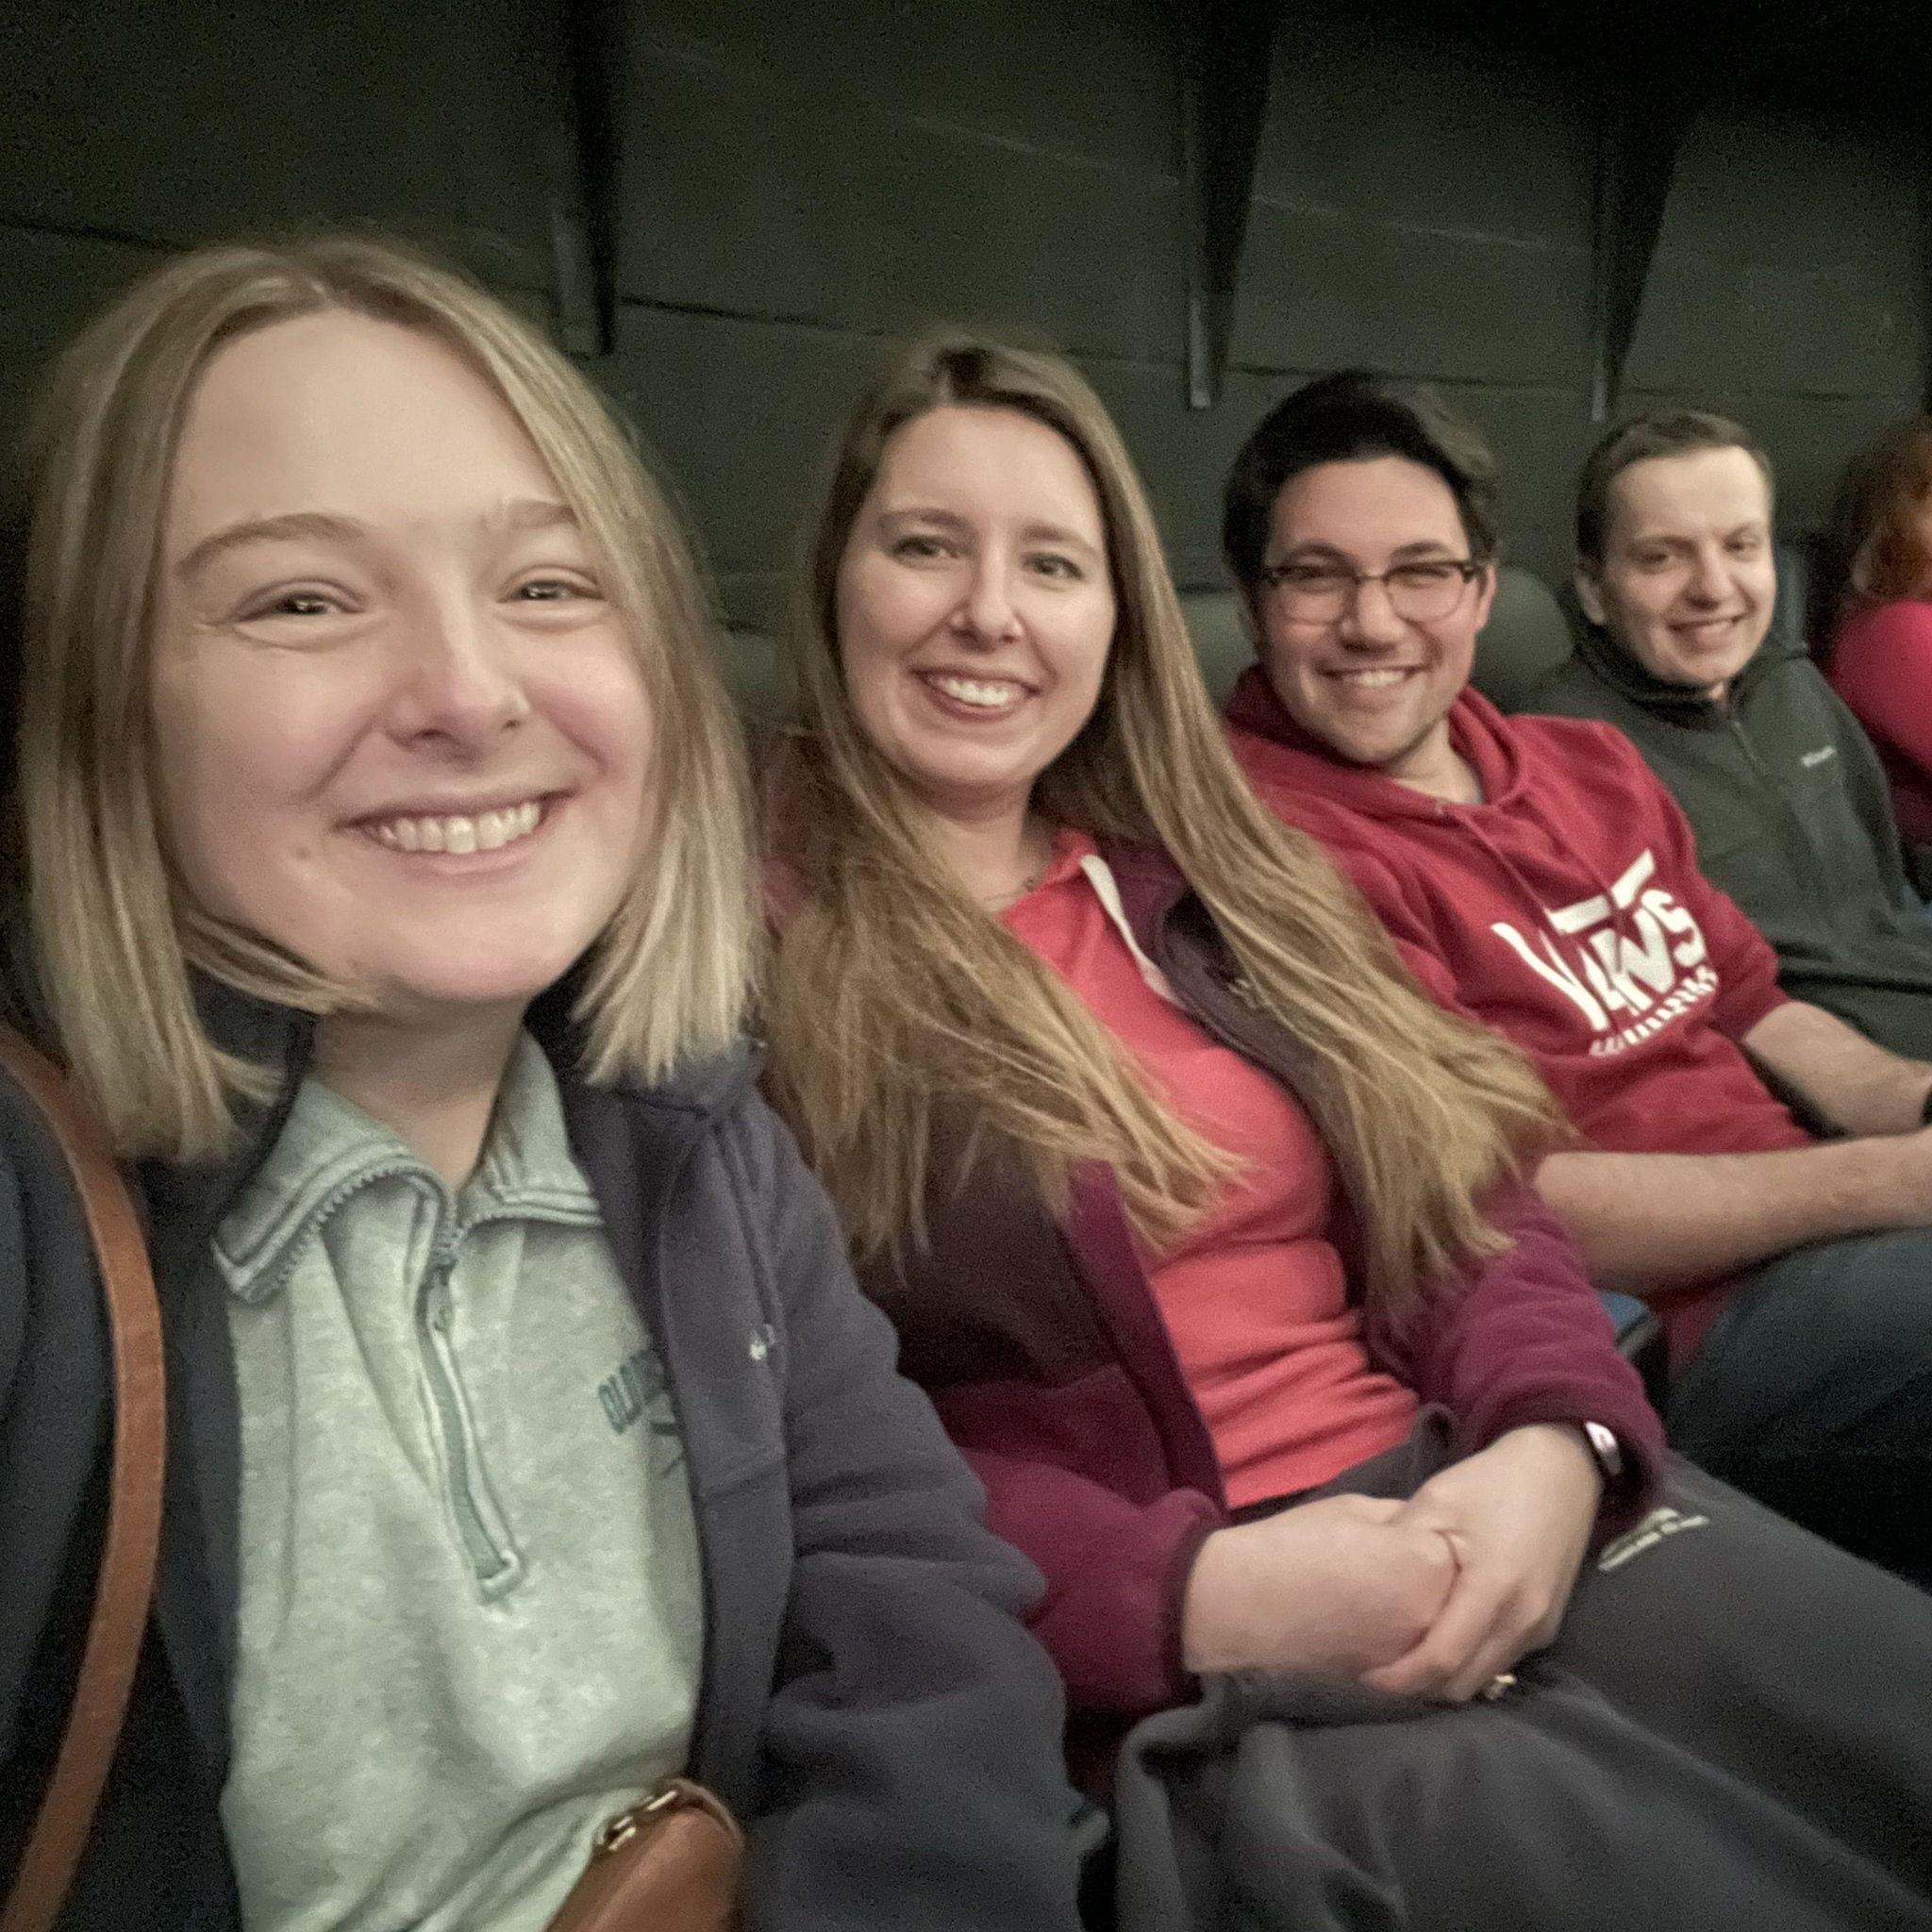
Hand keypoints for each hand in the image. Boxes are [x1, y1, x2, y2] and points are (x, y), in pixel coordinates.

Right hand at [1181, 1492, 1458, 1677]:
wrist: (1239, 1607)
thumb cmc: (1291, 1546)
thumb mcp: (1353, 1512)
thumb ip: (1403, 1522)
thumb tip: (1428, 1532)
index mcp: (1427, 1562)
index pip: (1459, 1553)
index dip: (1435, 1546)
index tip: (1413, 1543)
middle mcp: (1434, 1616)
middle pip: (1462, 1603)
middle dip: (1445, 1591)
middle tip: (1409, 1578)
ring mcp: (1416, 1659)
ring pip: (1447, 1642)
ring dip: (1435, 1629)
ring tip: (1397, 1609)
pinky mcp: (1393, 1690)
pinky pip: (1420, 1668)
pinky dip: (1412, 1657)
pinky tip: (1388, 1640)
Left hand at [1360, 1424, 1602, 1702]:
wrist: (1558, 1475)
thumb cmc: (1489, 1484)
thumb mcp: (1434, 1501)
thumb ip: (1400, 1546)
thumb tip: (1362, 1585)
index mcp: (1494, 1587)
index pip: (1443, 1659)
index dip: (1400, 1679)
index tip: (1364, 1676)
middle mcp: (1524, 1619)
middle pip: (1463, 1683)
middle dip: (1417, 1688)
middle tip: (1377, 1674)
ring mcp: (1540, 1628)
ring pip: (1483, 1678)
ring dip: (1443, 1681)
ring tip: (1401, 1663)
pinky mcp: (1546, 1628)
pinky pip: (1500, 1663)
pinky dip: (1467, 1666)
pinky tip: (1438, 1647)